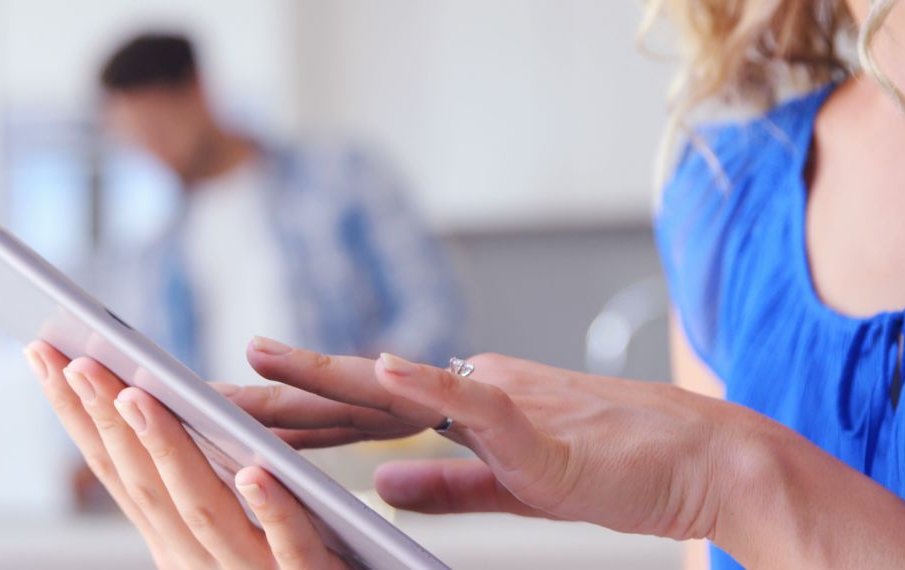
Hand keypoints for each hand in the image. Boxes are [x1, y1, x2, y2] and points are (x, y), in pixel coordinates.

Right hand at [23, 341, 349, 569]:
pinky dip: (271, 510)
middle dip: (105, 421)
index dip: (80, 417)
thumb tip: (152, 402)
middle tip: (76, 359)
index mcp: (177, 538)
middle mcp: (201, 559)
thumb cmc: (290, 564)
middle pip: (147, 484)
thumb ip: (198, 479)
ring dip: (168, 452)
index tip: (45, 354)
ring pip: (205, 511)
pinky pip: (292, 546)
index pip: (120, 469)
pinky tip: (254, 473)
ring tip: (137, 396)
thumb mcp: (230, 525)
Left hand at [230, 337, 765, 539]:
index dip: (294, 417)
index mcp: (460, 411)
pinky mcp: (539, 428)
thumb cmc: (614, 466)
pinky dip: (428, 385)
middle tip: (204, 392)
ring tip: (258, 361)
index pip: (361, 415)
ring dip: (327, 375)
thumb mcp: (508, 484)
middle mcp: (469, 392)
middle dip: (280, 396)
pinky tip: (380, 366)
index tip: (234, 419)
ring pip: (398, 387)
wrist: (700, 460)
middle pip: (359, 395)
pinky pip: (475, 404)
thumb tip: (380, 483)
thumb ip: (446, 483)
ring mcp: (502, 403)